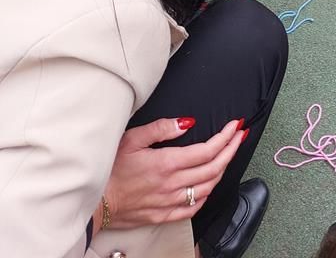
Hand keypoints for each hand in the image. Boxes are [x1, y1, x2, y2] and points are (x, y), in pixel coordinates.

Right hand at [103, 118, 246, 228]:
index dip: (226, 137)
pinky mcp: (163, 215)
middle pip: (213, 168)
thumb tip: (187, 122)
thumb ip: (162, 128)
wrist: (94, 202)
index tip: (235, 126)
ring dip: (223, 170)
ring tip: (229, 155)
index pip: (207, 150)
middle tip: (240, 135)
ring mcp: (169, 202)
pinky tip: (210, 185)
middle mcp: (172, 184)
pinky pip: (193, 208)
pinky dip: (207, 195)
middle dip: (231, 149)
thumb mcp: (132, 138)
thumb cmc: (110, 168)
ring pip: (208, 188)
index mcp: (166, 163)